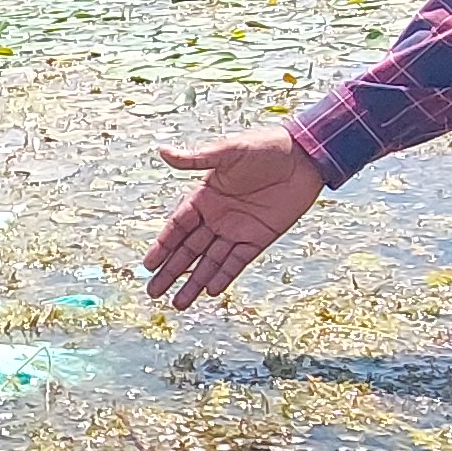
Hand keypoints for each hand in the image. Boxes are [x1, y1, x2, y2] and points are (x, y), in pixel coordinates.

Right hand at [143, 126, 328, 309]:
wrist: (304, 157)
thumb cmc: (265, 147)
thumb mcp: (229, 150)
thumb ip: (196, 158)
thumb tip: (162, 151)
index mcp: (205, 197)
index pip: (177, 227)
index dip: (162, 246)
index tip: (148, 265)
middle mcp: (217, 217)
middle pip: (189, 250)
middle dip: (171, 271)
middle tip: (153, 292)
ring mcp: (237, 230)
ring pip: (210, 261)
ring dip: (194, 282)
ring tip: (178, 303)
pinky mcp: (259, 238)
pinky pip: (237, 261)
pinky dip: (224, 275)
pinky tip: (209, 290)